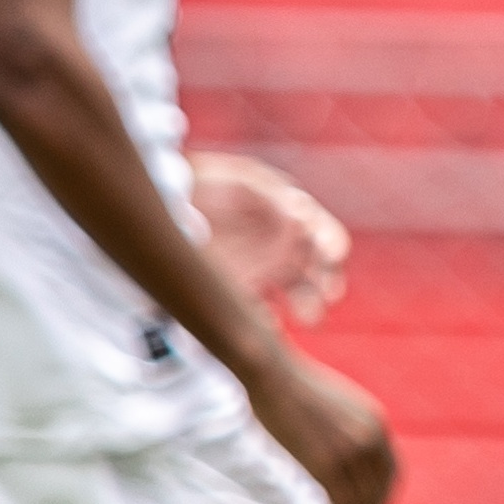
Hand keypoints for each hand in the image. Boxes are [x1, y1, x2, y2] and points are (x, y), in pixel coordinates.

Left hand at [191, 153, 350, 321]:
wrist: (168, 196)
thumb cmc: (211, 181)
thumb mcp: (243, 179)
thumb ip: (274, 196)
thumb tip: (302, 212)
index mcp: (294, 217)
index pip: (324, 235)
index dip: (331, 244)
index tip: (334, 254)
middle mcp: (284, 248)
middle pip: (317, 271)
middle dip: (326, 285)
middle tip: (328, 295)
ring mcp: (264, 271)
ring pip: (297, 294)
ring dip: (308, 305)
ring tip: (310, 316)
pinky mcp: (239, 290)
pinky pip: (259, 310)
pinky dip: (266, 321)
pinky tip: (267, 324)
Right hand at [246, 345, 400, 503]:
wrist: (268, 372)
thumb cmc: (289, 385)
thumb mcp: (334, 404)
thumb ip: (346, 430)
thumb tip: (340, 458)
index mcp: (374, 424)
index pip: (390, 474)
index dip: (381, 499)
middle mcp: (369, 438)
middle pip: (379, 493)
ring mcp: (349, 451)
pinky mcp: (326, 462)